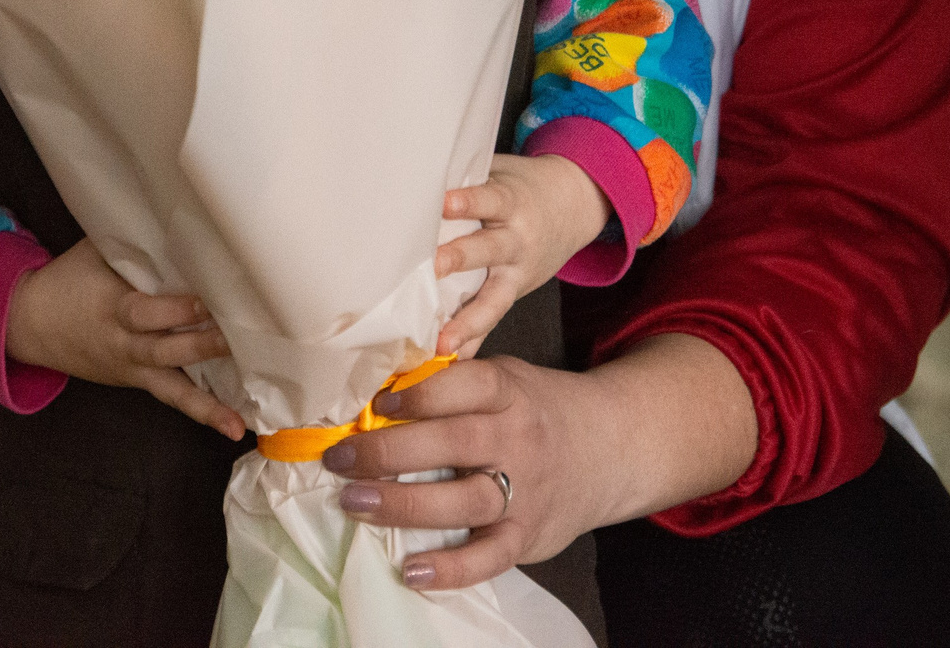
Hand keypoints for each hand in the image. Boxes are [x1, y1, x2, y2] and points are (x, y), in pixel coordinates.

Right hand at [6, 240, 245, 439]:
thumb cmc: (68, 280)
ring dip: (206, 406)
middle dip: (200, 347)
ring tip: (236, 425)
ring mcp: (130, 369)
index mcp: (110, 308)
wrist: (30, 324)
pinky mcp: (137, 380)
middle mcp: (121, 345)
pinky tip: (231, 426)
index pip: (143, 314)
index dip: (174, 311)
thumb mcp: (93, 253)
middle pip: (162, 352)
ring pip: (169, 389)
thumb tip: (181, 222)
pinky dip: (200, 411)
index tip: (206, 302)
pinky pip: (170, 396)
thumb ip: (134, 246)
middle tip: (236, 341)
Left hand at [322, 335, 755, 591]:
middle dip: (390, 452)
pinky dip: (452, 569)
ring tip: (354, 504)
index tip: (376, 403)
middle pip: (454, 443)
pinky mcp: (527, 535)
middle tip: (339, 459)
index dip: (420, 394)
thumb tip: (374, 388)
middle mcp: (518, 440)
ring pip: (467, 501)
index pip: (466, 386)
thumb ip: (454, 384)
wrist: (609, 448)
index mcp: (509, 392)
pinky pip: (490, 557)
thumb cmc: (534, 410)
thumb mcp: (504, 379)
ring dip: (405, 505)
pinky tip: (411, 570)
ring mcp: (525, 490)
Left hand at [434, 153, 610, 355]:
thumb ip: (465, 181)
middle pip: (487, 249)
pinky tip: (453, 359)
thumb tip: (411, 180)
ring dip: (467, 320)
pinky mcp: (513, 292)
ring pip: (493, 298)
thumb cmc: (519, 186)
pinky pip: (493, 318)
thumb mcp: (499, 173)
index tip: (443, 202)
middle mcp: (516, 239)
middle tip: (433, 266)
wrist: (572, 205)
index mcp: (510, 201)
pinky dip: (474, 339)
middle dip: (458, 258)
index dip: (466, 201)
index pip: (488, 199)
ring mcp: (517, 271)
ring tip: (442, 341)